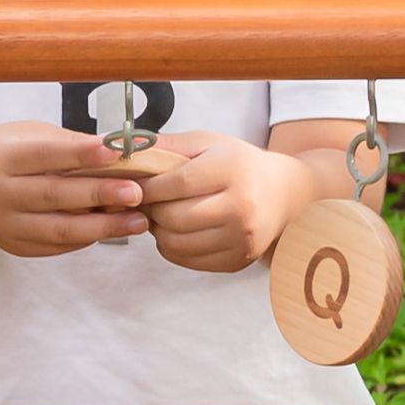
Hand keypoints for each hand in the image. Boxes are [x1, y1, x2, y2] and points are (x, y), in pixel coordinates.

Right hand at [0, 123, 153, 258]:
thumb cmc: (5, 154)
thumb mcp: (27, 136)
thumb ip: (68, 144)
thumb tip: (122, 149)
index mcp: (0, 159)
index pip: (45, 155)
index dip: (81, 153)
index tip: (117, 150)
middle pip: (54, 196)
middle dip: (100, 194)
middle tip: (137, 192)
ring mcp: (4, 226)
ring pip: (59, 230)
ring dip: (103, 227)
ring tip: (139, 221)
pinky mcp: (15, 247)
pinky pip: (57, 246)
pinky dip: (88, 238)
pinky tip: (112, 229)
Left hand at [127, 130, 331, 273]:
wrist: (283, 194)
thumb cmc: (238, 164)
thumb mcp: (207, 144)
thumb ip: (166, 146)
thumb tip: (122, 149)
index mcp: (233, 171)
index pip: (177, 184)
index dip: (148, 187)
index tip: (133, 185)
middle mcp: (242, 207)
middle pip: (174, 217)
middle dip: (151, 210)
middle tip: (145, 201)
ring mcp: (242, 238)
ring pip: (176, 243)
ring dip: (158, 230)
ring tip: (162, 213)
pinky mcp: (237, 260)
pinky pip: (187, 260)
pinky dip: (172, 246)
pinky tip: (178, 229)